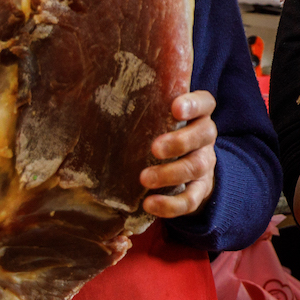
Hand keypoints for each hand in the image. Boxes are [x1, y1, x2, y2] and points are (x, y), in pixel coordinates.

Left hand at [144, 90, 217, 217]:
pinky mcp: (200, 190)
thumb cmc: (162, 133)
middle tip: (154, 148)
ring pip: (197, 167)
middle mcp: (205, 137)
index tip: (175, 107)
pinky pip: (191, 199)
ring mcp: (205, 163)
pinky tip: (149, 204)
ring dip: (170, 174)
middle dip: (179, 142)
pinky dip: (171, 204)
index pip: (205, 103)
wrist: (187, 169)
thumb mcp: (158, 118)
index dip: (193, 104)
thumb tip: (93, 95)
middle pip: (204, 135)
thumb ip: (143, 107)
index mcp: (197, 114)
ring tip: (144, 179)